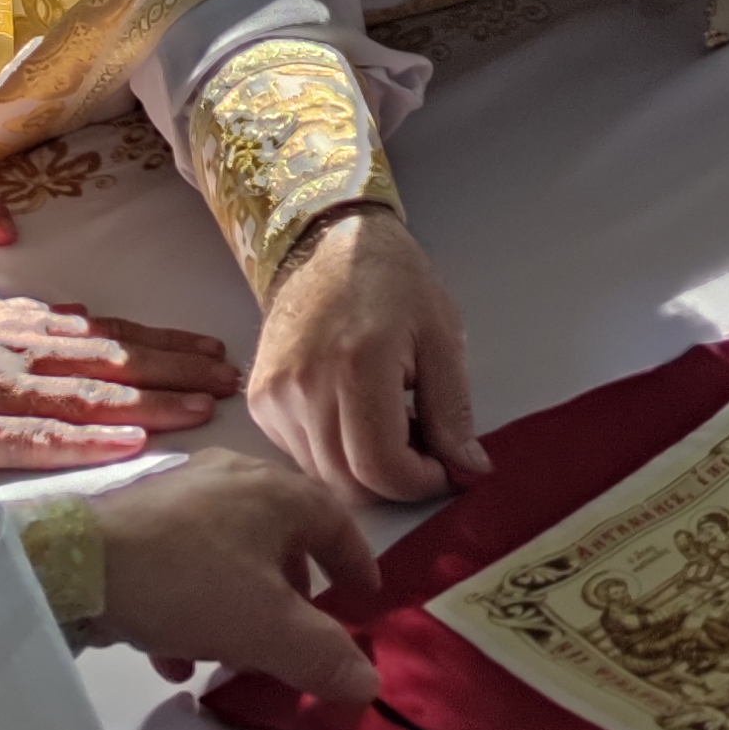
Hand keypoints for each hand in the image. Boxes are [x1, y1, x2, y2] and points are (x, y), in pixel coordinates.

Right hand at [0, 292, 237, 468]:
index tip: (211, 348)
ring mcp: (3, 391)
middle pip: (115, 360)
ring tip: (202, 409)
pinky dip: (87, 441)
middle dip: (178, 369)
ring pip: (91, 397)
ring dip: (152, 402)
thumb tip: (72, 309)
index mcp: (25, 328)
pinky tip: (130, 445)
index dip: (164, 341)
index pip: (109, 334)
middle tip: (229, 380)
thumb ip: (21, 318)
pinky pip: (40, 438)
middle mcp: (24, 354)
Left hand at [93, 446, 380, 703]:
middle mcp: (235, 480)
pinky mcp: (140, 519)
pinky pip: (183, 562)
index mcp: (278, 493)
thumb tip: (371, 684)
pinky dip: (192, 606)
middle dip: (292, 591)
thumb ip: (324, 657)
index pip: (338, 522)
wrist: (80, 564)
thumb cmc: (192, 583)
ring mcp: (184, 496)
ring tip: (234, 653)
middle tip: (297, 632)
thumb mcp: (268, 630)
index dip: (356, 564)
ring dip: (240, 604)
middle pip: (282, 536)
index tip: (364, 600)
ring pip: (230, 553)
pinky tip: (175, 655)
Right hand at [249, 210, 486, 505]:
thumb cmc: (394, 283)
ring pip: (323, 476)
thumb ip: (454, 411)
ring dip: (362, 469)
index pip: (381, 468)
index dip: (419, 482)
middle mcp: (304, 386)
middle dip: (394, 481)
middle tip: (422, 444)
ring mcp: (274, 396)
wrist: (328, 245)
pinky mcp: (260, 402)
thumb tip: (469, 471)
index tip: (443, 466)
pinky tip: (355, 415)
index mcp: (357, 365)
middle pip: (348, 484)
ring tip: (391, 422)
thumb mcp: (443, 337)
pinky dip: (333, 453)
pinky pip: (300, 456)